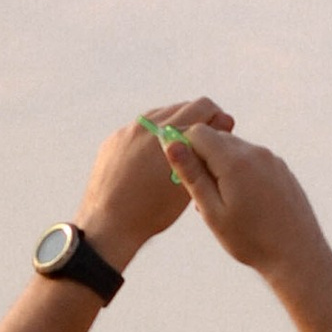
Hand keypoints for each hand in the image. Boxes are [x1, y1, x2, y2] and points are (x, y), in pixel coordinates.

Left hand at [76, 97, 232, 266]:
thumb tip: (222, 125)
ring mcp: (126, 131)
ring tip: (180, 153)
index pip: (202, 106)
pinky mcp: (113, 141)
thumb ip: (204, 154)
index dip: (217, 118)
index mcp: (168, 134)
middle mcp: (146, 125)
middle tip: (202, 146)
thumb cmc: (152, 211)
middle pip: (180, 107)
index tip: (221, 133)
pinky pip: (138, 130)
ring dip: (173, 128)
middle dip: (196, 122)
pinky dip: (151, 138)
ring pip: (158, 116)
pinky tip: (154, 161)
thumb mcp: (187, 185)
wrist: (109, 224)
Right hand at [157, 117, 331, 292]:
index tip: (183, 173)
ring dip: (222, 167)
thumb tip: (170, 144)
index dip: (184, 148)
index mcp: (235, 161)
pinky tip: (245, 203)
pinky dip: (242, 173)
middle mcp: (256, 152)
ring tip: (224, 203)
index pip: (198, 132)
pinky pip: (253, 161)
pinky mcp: (283, 169)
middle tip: (202, 194)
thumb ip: (191, 175)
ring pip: (236, 150)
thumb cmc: (251, 241)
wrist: (298, 257)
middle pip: (217, 138)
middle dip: (204, 159)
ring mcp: (272, 159)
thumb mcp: (212, 212)